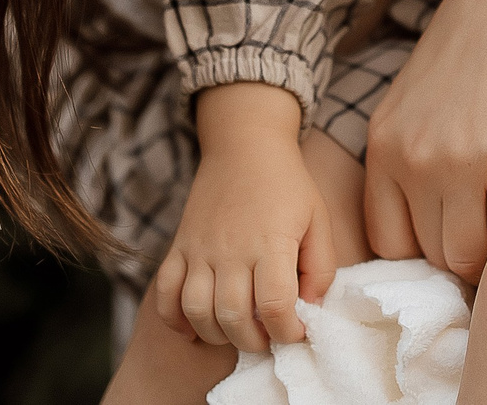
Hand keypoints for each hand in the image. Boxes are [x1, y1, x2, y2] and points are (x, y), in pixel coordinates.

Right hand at [152, 85, 334, 350]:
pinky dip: (175, 320)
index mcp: (271, 242)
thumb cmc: (287, 184)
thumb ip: (321, 268)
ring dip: (218, 335)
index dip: (288, 331)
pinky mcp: (179, 247)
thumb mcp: (318, 220)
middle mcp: (231, 249)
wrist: (244, 144)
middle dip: (254, 342)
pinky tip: (196, 328)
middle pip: (233, 317)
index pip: (275, 305)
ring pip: (197, 312)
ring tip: (238, 331)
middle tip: (268, 336)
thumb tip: (309, 309)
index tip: (297, 330)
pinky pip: (165, 295)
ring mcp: (200, 249)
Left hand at [360, 0, 486, 282]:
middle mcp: (413, 159)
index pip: (390, 240)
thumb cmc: (485, 38)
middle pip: (435, 253)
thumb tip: (431, 215)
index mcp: (383, 143)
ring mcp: (460, 163)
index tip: (458, 225)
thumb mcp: (421, 95)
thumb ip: (415, 151)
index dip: (427, 242)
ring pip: (473, 255)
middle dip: (468, 242)